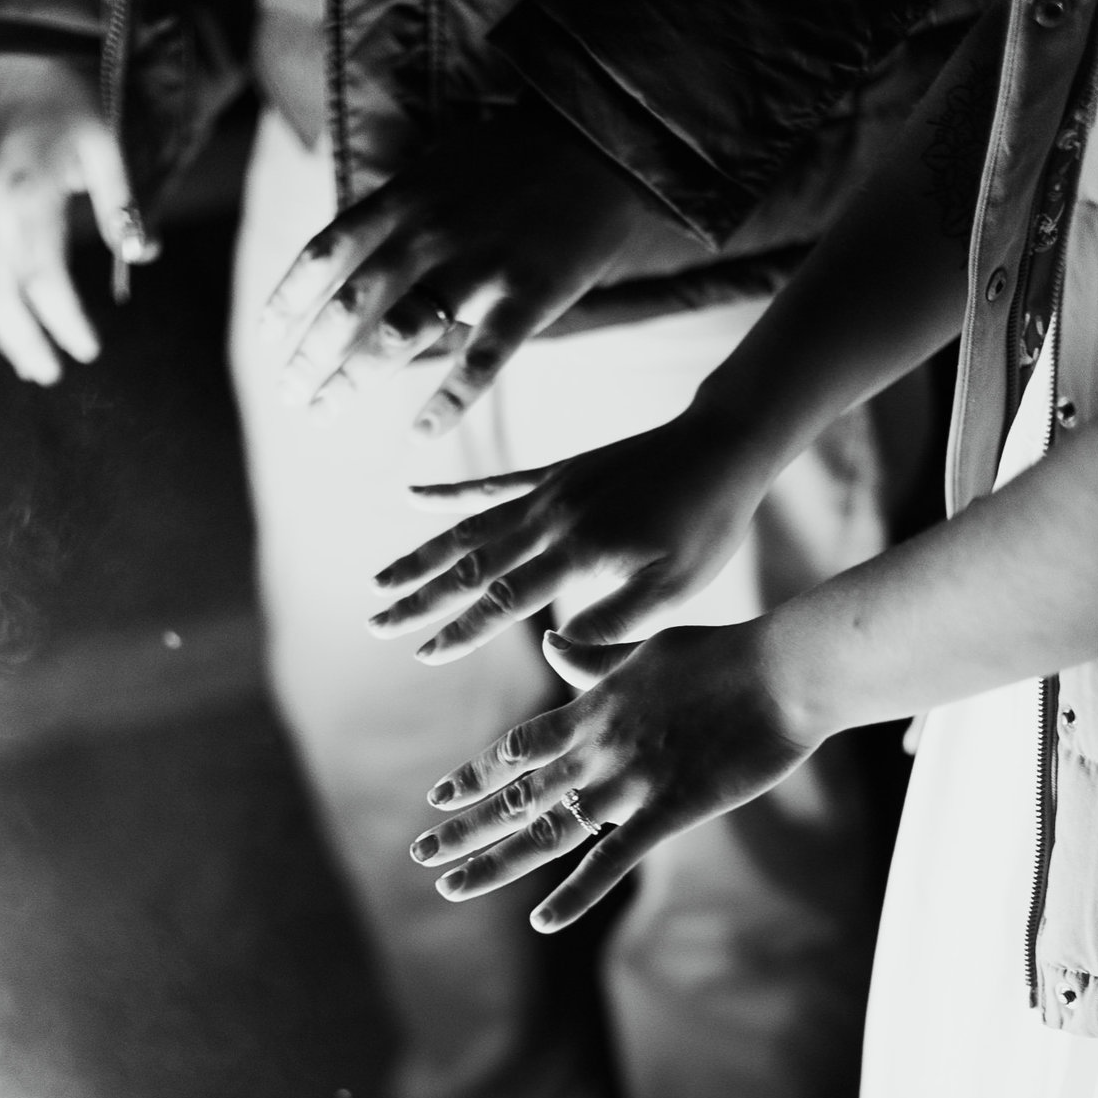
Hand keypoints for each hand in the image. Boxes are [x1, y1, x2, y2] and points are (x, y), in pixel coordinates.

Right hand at [0, 52, 154, 385]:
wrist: (23, 54)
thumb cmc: (72, 94)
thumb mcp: (108, 142)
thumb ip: (122, 202)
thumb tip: (143, 255)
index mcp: (26, 196)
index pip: (43, 279)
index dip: (65, 321)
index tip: (89, 350)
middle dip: (24, 341)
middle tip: (51, 376)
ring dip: (1, 330)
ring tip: (30, 363)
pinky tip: (13, 321)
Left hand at [266, 104, 658, 431]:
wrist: (604, 138)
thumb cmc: (510, 164)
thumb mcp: (435, 171)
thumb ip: (389, 218)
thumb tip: (339, 270)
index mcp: (401, 199)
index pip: (322, 255)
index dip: (287, 302)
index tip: (266, 342)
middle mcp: (428, 232)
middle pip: (348, 306)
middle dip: (309, 357)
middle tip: (290, 396)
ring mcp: (479, 264)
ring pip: (397, 335)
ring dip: (350, 382)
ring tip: (322, 415)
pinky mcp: (530, 294)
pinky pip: (481, 359)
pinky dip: (447, 401)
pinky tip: (418, 433)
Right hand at [367, 409, 779, 661]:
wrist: (721, 444)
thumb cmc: (708, 525)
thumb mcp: (677, 585)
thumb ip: (616, 621)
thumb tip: (553, 645)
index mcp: (577, 554)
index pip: (503, 600)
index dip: (460, 630)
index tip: (421, 653)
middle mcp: (548, 521)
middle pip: (468, 566)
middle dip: (419, 598)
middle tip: (376, 623)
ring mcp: (546, 493)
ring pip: (467, 528)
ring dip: (420, 555)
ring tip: (379, 579)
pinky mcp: (553, 473)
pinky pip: (489, 484)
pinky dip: (447, 494)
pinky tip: (412, 496)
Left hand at [408, 623, 822, 931]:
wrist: (783, 670)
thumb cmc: (721, 655)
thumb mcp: (642, 650)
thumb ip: (592, 659)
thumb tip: (551, 642)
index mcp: (588, 712)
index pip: (514, 752)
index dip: (475, 778)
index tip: (439, 799)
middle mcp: (595, 750)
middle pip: (515, 797)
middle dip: (465, 828)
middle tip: (421, 853)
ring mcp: (628, 782)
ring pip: (545, 831)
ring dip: (495, 862)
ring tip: (450, 887)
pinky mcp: (668, 810)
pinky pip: (611, 860)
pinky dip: (575, 893)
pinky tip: (541, 920)